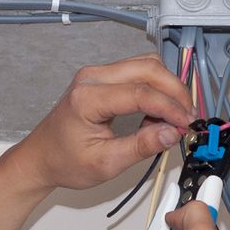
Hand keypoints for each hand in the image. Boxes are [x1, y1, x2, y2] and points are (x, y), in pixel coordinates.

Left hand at [10, 54, 195, 193]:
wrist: (41, 158)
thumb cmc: (64, 161)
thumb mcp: (105, 163)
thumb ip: (141, 146)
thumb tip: (171, 133)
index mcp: (88, 97)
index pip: (141, 92)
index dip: (170, 107)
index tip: (187, 124)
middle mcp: (93, 77)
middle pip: (148, 68)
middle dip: (175, 92)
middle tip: (188, 118)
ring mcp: (98, 74)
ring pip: (147, 66)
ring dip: (167, 88)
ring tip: (173, 118)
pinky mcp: (104, 78)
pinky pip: (139, 72)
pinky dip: (156, 89)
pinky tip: (157, 114)